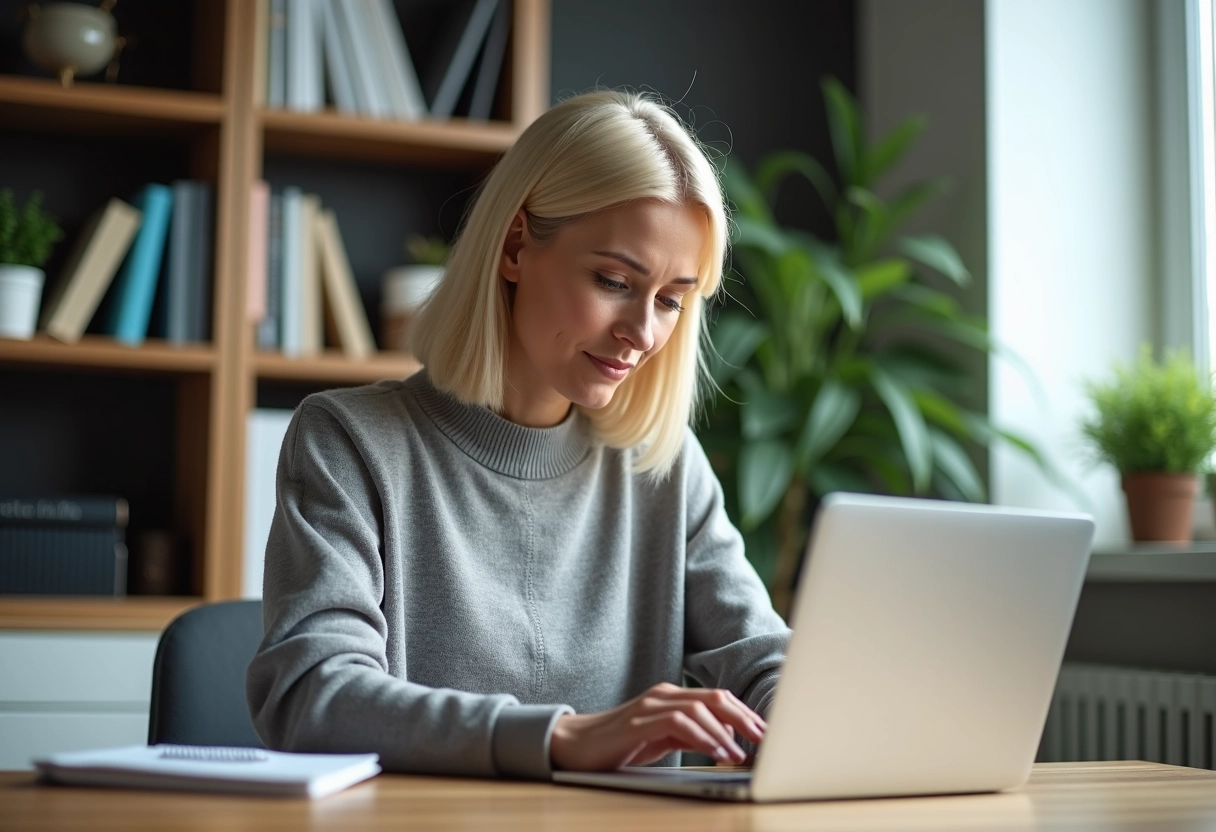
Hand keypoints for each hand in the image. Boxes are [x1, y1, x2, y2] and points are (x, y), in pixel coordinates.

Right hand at [549, 682, 766, 771]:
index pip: (717, 698)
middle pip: (715, 698)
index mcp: (671, 696)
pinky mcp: (638, 721)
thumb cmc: (620, 743)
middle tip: (764, 739)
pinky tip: (714, 752)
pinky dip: (701, 737)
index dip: (744, 714)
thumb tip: (726, 744)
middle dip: (744, 718)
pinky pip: (678, 723)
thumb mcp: (661, 739)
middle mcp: (664, 694)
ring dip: (725, 733)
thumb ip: (690, 735)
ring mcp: (650, 705)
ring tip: (739, 754)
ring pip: (700, 708)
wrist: (574, 744)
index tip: (764, 733)